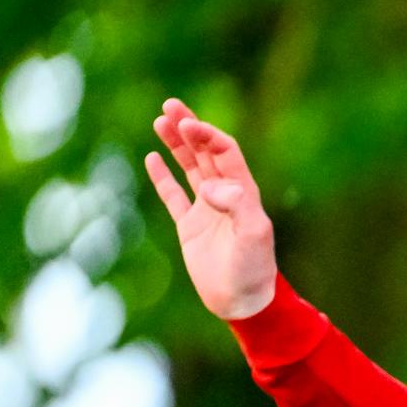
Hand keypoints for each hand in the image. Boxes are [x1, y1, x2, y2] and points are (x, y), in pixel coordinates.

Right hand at [145, 98, 276, 319]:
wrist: (242, 301)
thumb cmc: (253, 269)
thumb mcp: (253, 235)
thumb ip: (237, 206)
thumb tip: (210, 186)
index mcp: (243, 193)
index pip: (225, 152)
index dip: (208, 136)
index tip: (189, 125)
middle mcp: (225, 196)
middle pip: (206, 153)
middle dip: (190, 128)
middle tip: (170, 105)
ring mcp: (207, 210)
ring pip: (190, 168)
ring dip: (177, 145)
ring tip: (161, 121)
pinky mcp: (190, 228)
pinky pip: (174, 196)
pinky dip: (163, 177)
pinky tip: (152, 157)